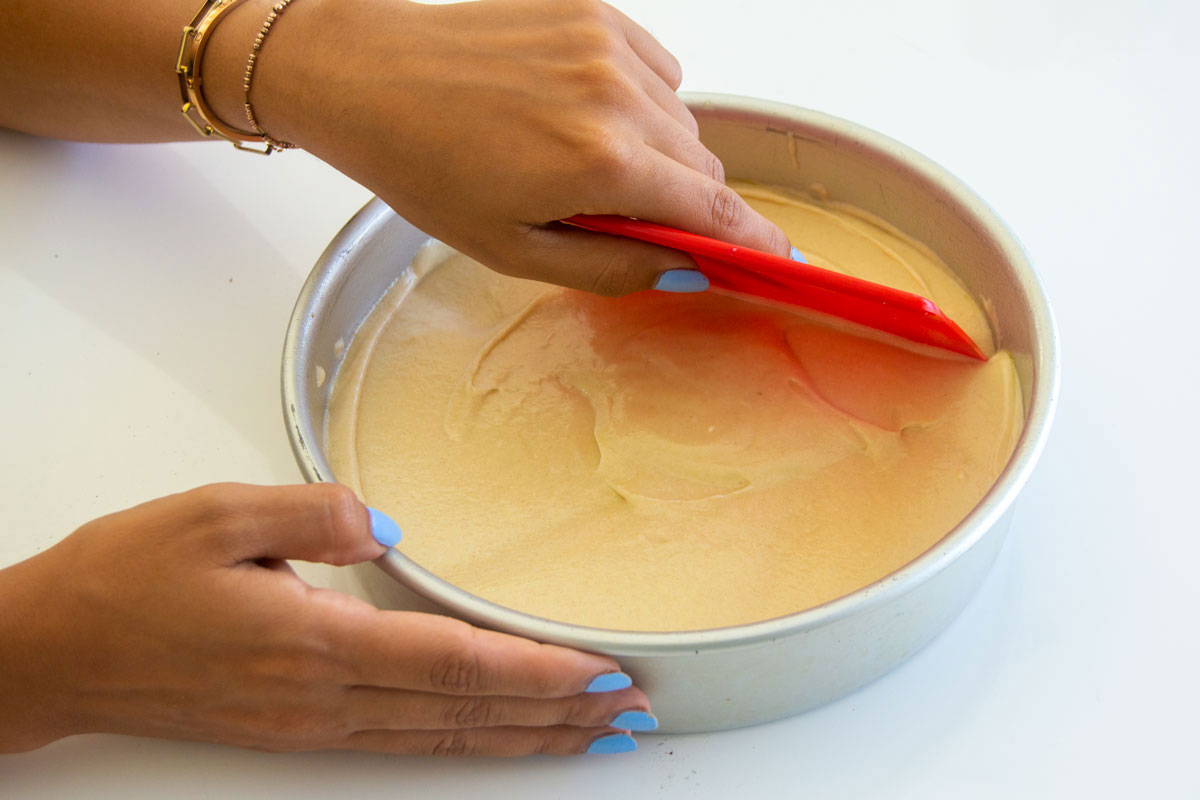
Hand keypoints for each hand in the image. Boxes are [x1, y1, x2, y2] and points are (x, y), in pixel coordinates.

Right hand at [0, 483, 650, 755]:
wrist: (51, 652)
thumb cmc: (124, 577)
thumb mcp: (214, 513)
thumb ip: (311, 511)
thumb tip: (385, 526)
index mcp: (311, 640)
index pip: (453, 662)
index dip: (536, 672)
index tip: (601, 673)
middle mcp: (322, 697)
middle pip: (465, 713)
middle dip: (556, 717)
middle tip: (630, 715)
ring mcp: (310, 723)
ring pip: (441, 738)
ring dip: (522, 737)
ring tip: (590, 738)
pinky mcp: (295, 729)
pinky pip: (402, 742)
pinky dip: (464, 741)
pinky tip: (492, 735)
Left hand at [237, 0, 790, 294]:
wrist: (372, 79)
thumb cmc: (428, 167)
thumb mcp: (515, 250)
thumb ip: (614, 266)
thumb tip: (686, 268)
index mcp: (600, 163)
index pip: (712, 210)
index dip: (751, 241)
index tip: (779, 258)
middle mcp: (617, 96)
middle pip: (702, 166)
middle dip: (676, 199)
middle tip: (615, 211)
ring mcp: (608, 45)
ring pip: (681, 118)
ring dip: (653, 149)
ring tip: (577, 154)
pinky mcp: (596, 12)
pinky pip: (657, 70)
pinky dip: (635, 99)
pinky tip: (577, 109)